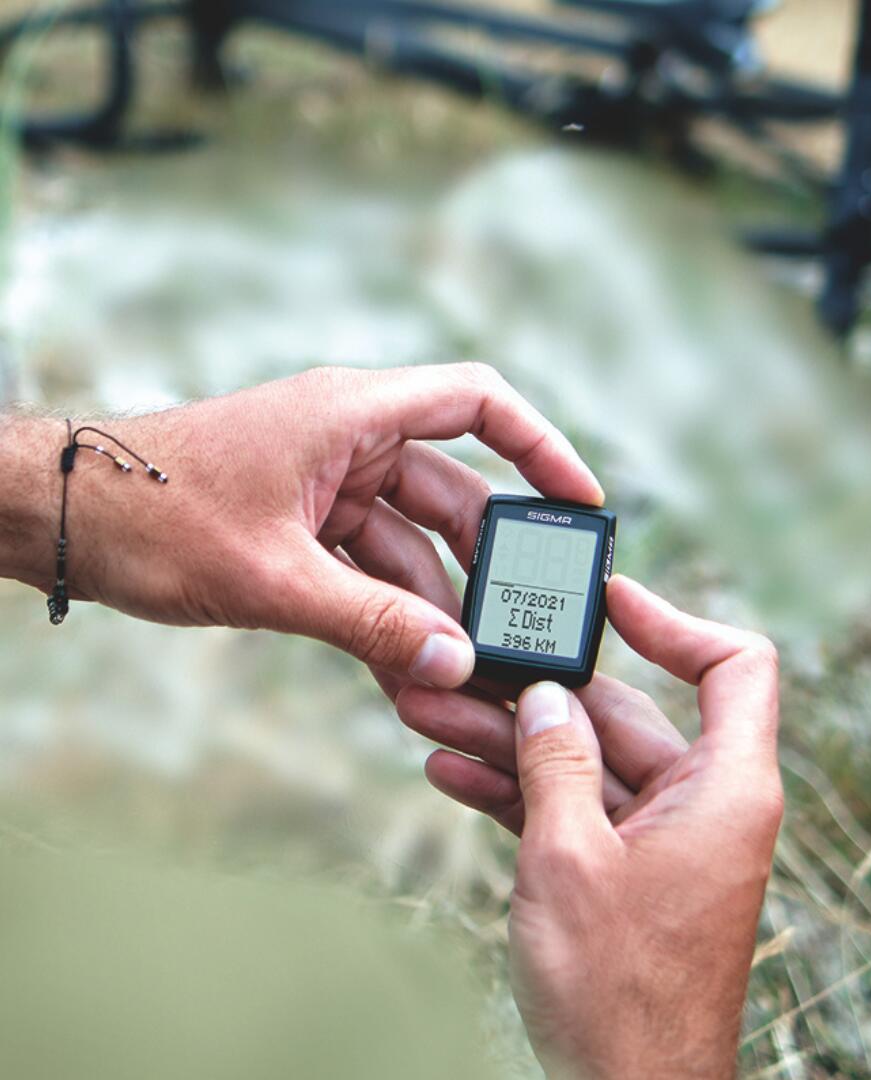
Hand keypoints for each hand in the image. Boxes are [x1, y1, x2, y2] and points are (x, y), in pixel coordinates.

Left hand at [2, 365, 601, 689]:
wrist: (55, 517)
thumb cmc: (149, 516)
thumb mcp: (272, 578)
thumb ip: (370, 621)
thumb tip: (453, 664)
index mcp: (350, 415)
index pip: (477, 403)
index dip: (541, 446)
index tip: (581, 503)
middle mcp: (348, 440)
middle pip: (452, 494)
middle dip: (486, 564)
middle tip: (522, 625)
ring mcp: (326, 484)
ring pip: (410, 543)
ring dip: (432, 605)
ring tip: (459, 673)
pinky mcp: (303, 523)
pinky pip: (368, 567)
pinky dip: (387, 613)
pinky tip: (406, 670)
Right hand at [397, 576, 782, 1078]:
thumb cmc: (619, 995)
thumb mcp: (569, 859)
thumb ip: (555, 763)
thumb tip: (544, 698)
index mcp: (725, 789)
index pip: (735, 667)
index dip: (677, 621)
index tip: (611, 602)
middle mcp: (702, 805)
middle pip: (625, 715)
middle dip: (536, 695)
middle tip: (462, 670)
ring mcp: (660, 840)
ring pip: (585, 763)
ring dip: (510, 743)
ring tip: (431, 716)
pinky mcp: (624, 872)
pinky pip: (575, 810)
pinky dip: (520, 793)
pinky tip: (452, 772)